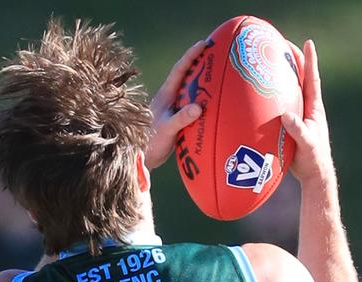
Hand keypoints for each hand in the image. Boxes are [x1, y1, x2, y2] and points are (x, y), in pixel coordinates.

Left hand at [145, 40, 205, 169]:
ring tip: (221, 77)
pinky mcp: (178, 121)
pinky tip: (215, 105)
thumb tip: (198, 107)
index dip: (192, 55)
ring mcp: (174, 110)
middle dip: (201, 65)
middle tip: (218, 56)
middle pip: (188, 77)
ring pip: (192, 92)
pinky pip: (194, 106)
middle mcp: (171, 99)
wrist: (141, 158)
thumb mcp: (167, 129)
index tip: (204, 43)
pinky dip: (205, 102)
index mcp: (166, 96)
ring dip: (204, 84)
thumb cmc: (150, 143)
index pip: (180, 70)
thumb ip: (181, 118)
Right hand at [280, 39, 334, 183]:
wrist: (313, 175)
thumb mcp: (307, 144)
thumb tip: (286, 115)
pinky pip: (278, 105)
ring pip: (288, 91)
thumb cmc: (313, 160)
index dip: (310, 61)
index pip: (312, 79)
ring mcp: (298, 116)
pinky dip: (270, 96)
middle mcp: (307, 109)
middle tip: (282, 43)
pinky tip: (257, 92)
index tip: (309, 42)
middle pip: (300, 79)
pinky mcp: (289, 125)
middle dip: (293, 61)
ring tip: (269, 60)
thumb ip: (299, 130)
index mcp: (314, 109)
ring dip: (280, 76)